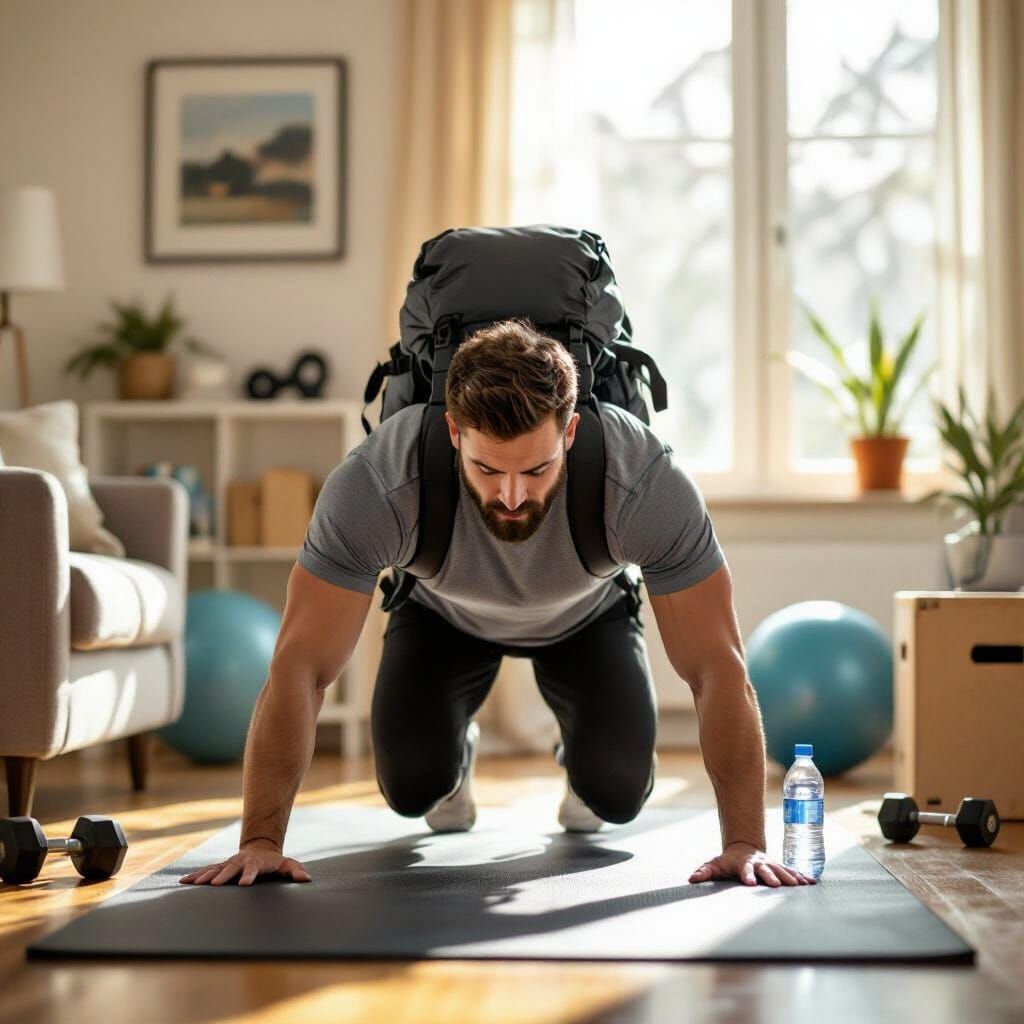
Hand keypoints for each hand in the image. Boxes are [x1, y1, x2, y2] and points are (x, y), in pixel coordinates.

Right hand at [178, 842, 311, 885]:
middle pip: (230, 869)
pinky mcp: (220, 867)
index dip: (249, 876)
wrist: (260, 848)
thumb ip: (296, 870)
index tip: (244, 884)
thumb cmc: (274, 862)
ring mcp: (229, 864)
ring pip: (215, 869)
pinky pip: (206, 871)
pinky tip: (183, 882)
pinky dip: (195, 876)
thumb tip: (306, 879)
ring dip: (205, 876)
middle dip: (222, 876)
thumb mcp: (287, 864)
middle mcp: (240, 862)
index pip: (252, 870)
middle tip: (214, 885)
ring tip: (193, 883)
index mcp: (255, 863)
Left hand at [689, 842, 817, 886]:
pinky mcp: (779, 866)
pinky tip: (811, 882)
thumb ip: (704, 872)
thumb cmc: (727, 861)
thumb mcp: (715, 865)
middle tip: (777, 885)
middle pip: (766, 870)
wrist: (743, 848)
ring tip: (800, 885)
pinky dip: (801, 876)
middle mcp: (759, 863)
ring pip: (781, 869)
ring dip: (790, 877)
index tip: (750, 883)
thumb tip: (691, 879)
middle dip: (772, 877)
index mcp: (744, 864)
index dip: (747, 876)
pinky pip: (791, 871)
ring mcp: (770, 864)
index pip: (745, 870)